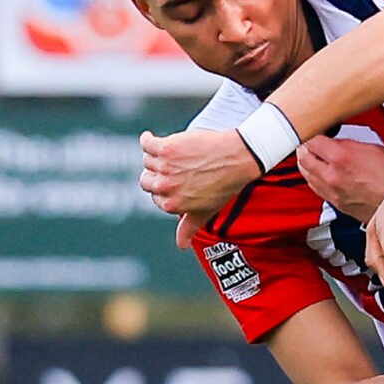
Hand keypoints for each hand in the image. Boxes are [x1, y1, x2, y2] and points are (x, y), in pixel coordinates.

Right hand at [140, 129, 261, 217]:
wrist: (238, 159)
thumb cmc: (224, 186)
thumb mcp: (205, 211)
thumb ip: (189, 227)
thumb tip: (181, 245)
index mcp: (171, 205)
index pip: (155, 196)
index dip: (165, 189)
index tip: (176, 181)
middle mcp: (165, 187)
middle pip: (147, 180)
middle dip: (157, 174)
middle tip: (173, 167)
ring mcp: (164, 167)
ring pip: (148, 161)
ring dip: (155, 157)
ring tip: (170, 154)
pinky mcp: (166, 148)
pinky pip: (146, 144)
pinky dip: (147, 140)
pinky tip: (149, 138)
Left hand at [297, 134, 383, 220]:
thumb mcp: (373, 148)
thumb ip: (348, 143)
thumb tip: (336, 141)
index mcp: (341, 158)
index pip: (311, 140)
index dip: (311, 133)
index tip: (314, 131)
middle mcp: (332, 176)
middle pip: (303, 157)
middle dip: (305, 147)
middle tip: (309, 142)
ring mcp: (332, 191)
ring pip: (305, 174)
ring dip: (306, 163)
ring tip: (312, 156)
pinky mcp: (334, 202)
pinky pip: (314, 187)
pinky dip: (313, 178)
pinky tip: (318, 173)